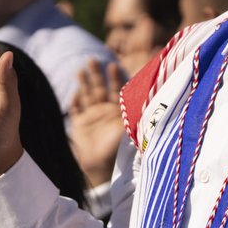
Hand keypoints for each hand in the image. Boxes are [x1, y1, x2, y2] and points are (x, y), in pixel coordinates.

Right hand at [69, 58, 126, 187]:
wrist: (103, 169)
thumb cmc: (120, 149)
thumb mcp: (130, 129)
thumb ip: (136, 115)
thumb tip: (153, 100)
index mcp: (119, 111)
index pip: (118, 88)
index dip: (116, 77)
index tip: (114, 64)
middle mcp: (105, 111)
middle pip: (100, 87)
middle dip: (97, 73)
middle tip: (93, 58)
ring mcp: (91, 117)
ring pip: (87, 94)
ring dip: (84, 82)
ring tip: (80, 68)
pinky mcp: (79, 126)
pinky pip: (76, 110)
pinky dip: (74, 102)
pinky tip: (74, 94)